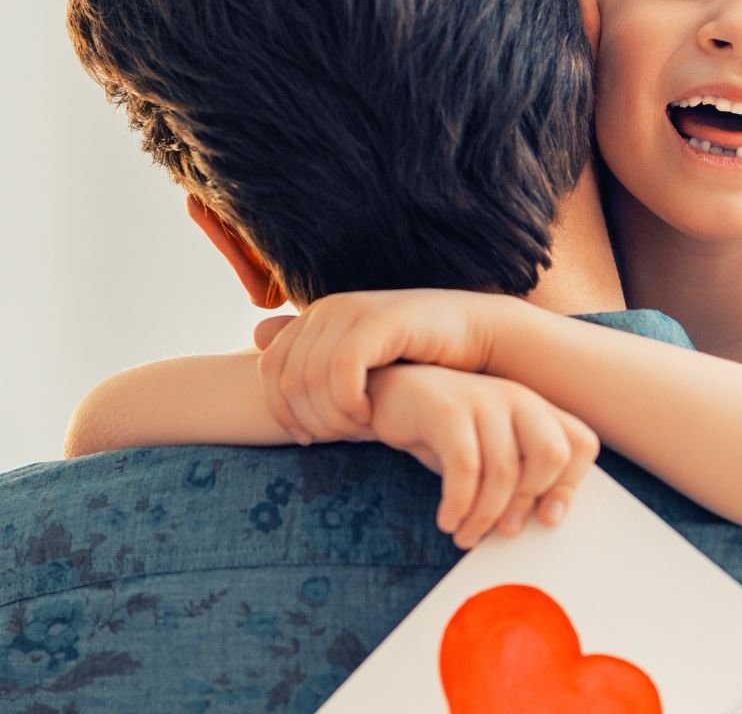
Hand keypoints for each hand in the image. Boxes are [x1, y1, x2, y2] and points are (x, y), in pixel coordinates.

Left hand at [253, 288, 518, 445]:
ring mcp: (353, 310)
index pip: (270, 369)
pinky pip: (341, 370)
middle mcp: (328, 308)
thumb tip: (256, 334)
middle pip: (287, 378)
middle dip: (310, 419)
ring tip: (361, 431)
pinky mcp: (379, 321)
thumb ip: (314, 354)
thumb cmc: (421, 355)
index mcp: (317, 316)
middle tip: (343, 440)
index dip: (282, 411)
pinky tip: (371, 416)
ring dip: (331, 416)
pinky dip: (348, 403)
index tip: (309, 441)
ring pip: (310, 378)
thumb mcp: (363, 362)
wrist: (479, 335)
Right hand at [368, 364, 598, 548]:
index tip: (546, 519)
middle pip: (553, 454)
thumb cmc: (448, 434)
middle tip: (504, 530)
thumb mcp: (492, 455)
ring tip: (465, 535)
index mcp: (539, 411)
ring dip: (485, 515)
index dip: (570, 485)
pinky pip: (465, 466)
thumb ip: (520, 478)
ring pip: (504, 469)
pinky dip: (459, 503)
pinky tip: (447, 519)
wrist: (391, 397)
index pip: (582, 444)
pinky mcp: (447, 410)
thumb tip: (544, 519)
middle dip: (528, 501)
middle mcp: (520, 400)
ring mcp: (485, 400)